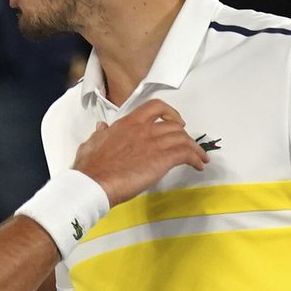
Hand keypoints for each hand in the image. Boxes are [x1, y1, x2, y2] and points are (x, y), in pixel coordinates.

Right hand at [71, 99, 208, 206]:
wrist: (93, 182)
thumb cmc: (90, 168)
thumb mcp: (91, 143)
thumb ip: (100, 134)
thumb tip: (102, 128)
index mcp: (128, 123)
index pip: (154, 107)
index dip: (169, 113)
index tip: (174, 121)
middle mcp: (143, 129)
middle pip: (174, 125)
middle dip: (184, 135)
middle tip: (187, 144)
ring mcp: (153, 143)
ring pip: (184, 138)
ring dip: (195, 148)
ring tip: (200, 158)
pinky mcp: (161, 159)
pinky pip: (186, 153)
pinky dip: (196, 158)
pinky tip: (198, 165)